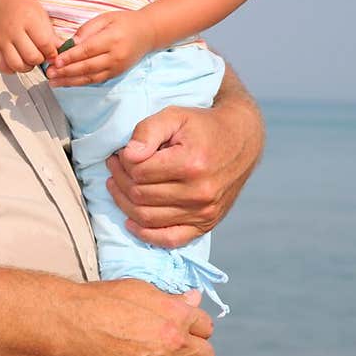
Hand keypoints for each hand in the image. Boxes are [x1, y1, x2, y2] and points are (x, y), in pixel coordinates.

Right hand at [0, 0, 58, 72]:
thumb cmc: (18, 3)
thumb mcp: (39, 12)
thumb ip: (49, 33)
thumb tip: (60, 50)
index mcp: (28, 19)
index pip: (45, 44)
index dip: (52, 53)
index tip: (52, 53)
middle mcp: (13, 30)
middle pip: (31, 57)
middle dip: (40, 60)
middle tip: (41, 56)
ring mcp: (1, 39)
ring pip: (16, 64)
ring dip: (27, 67)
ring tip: (29, 60)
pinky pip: (1, 66)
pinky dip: (11, 69)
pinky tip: (16, 61)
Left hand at [46, 9, 152, 85]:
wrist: (147, 33)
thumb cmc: (124, 22)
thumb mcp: (106, 18)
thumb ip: (87, 30)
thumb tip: (71, 43)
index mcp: (113, 38)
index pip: (88, 50)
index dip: (71, 57)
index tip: (56, 60)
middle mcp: (116, 56)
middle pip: (87, 66)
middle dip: (66, 71)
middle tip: (50, 73)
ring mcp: (116, 67)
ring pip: (90, 77)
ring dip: (70, 81)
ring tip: (54, 82)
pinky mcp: (116, 74)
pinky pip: (96, 80)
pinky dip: (80, 83)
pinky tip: (67, 83)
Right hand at [68, 279, 231, 355]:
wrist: (73, 325)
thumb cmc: (100, 301)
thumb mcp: (138, 290)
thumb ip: (169, 299)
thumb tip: (193, 297)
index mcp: (176, 314)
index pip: (205, 326)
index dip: (201, 333)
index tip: (197, 339)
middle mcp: (177, 341)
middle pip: (206, 355)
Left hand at [106, 94, 263, 246]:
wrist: (241, 140)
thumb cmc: (203, 126)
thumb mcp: (175, 116)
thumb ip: (148, 131)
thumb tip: (128, 155)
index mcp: (192, 164)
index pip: (139, 172)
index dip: (123, 162)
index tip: (120, 154)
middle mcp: (200, 192)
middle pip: (140, 196)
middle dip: (120, 180)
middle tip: (114, 166)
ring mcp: (204, 212)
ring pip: (148, 218)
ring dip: (124, 203)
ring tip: (117, 185)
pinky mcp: (206, 223)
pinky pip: (170, 239)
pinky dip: (146, 234)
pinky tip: (130, 221)